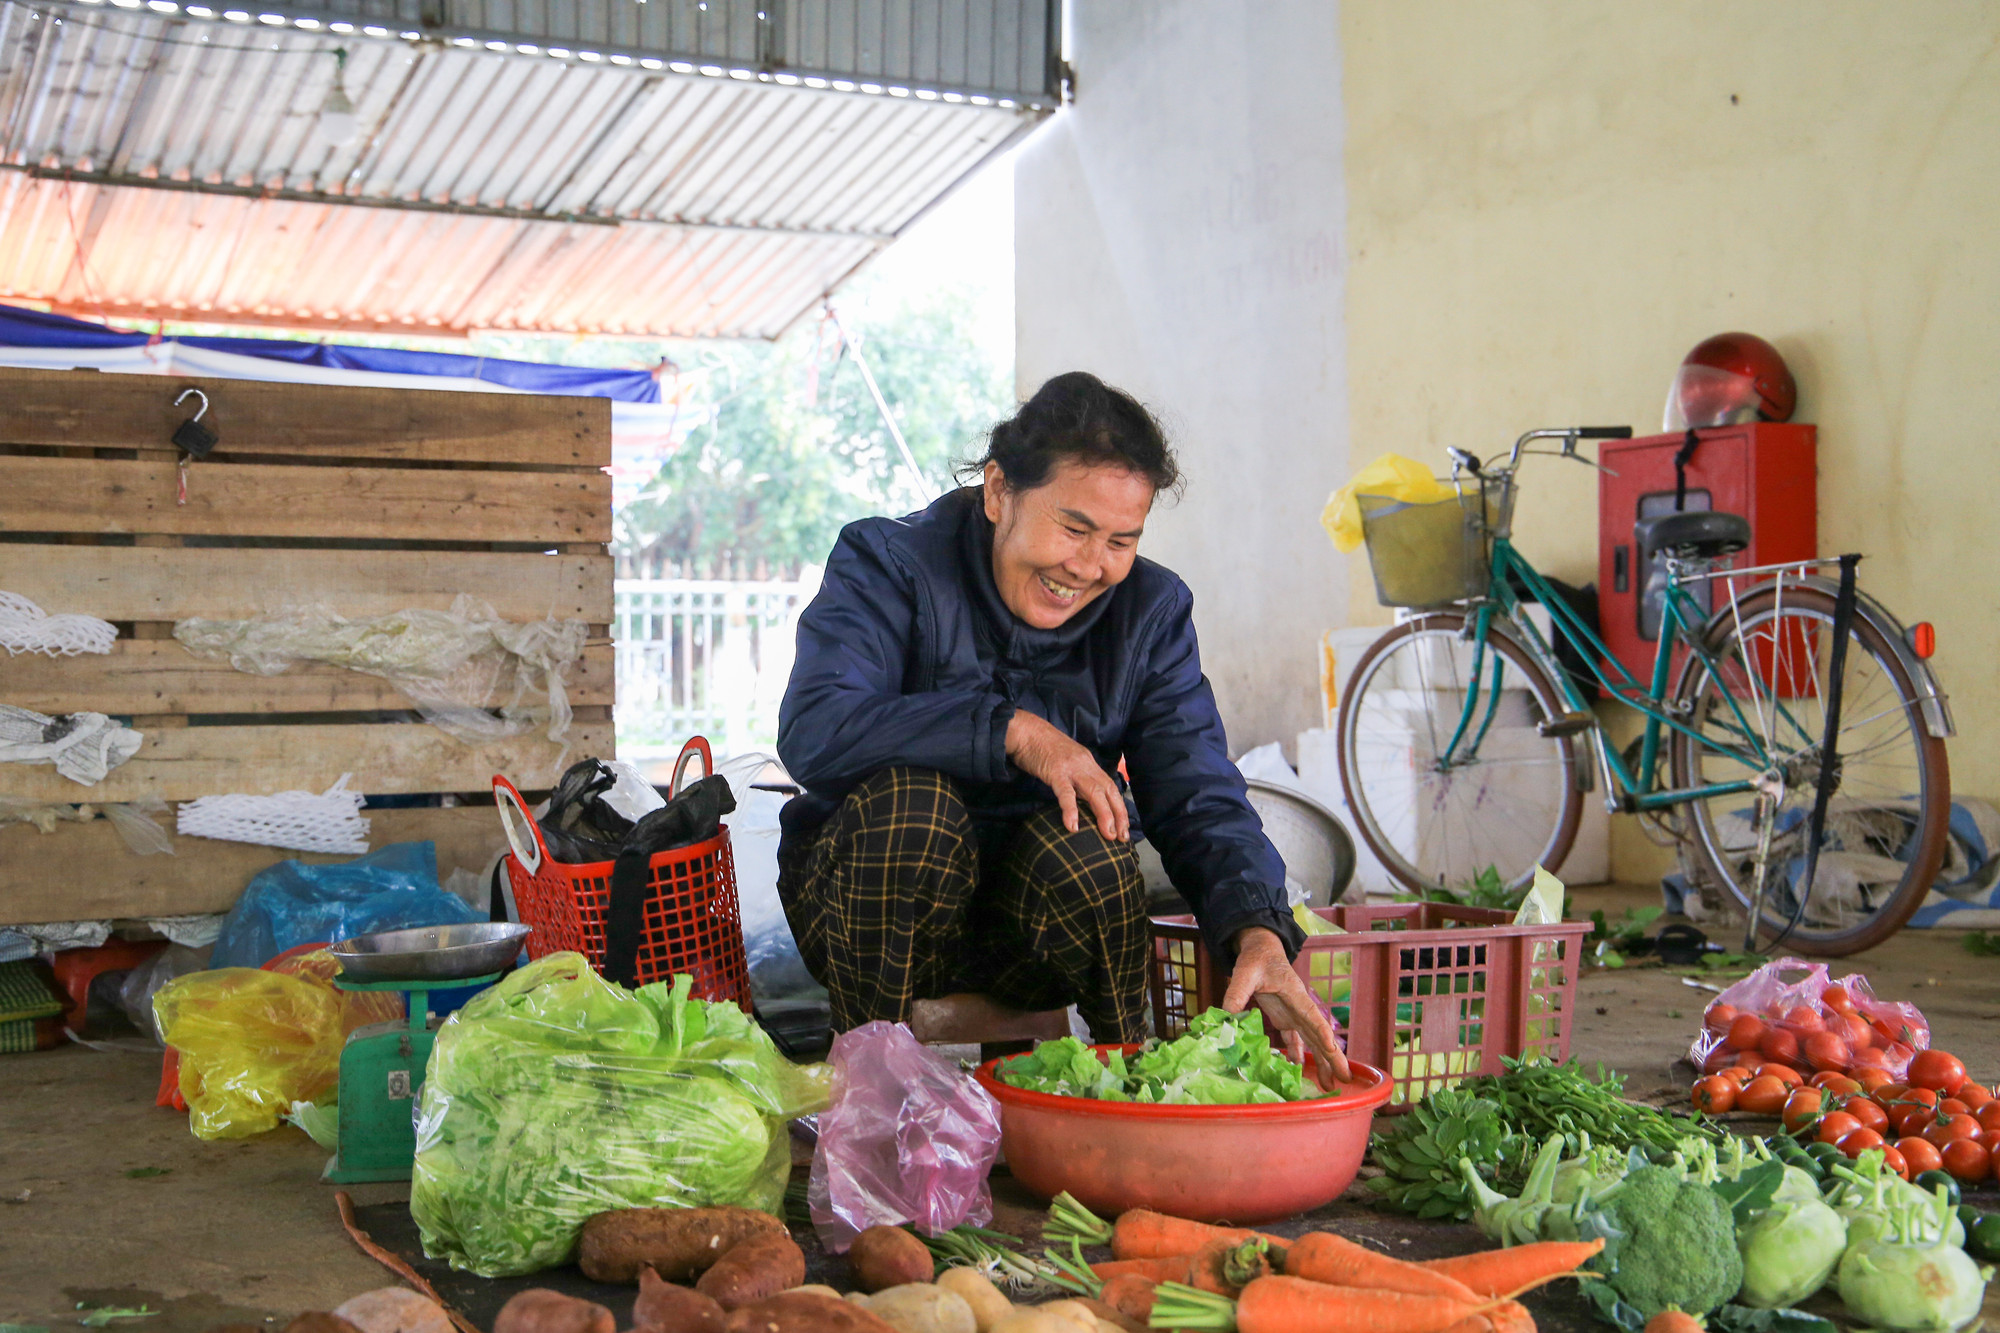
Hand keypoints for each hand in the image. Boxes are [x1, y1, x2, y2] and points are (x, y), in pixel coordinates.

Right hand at [1006, 710, 1128, 841]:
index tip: (1124, 827)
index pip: (1110, 787)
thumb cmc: (1042, 747)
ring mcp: (1071, 768)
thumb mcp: (1066, 760)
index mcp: (1088, 763)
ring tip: (1108, 834)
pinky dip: (1071, 809)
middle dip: (1118, 814)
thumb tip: (1082, 798)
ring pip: (1094, 792)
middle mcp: (1085, 765)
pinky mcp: (1055, 771)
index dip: (1119, 808)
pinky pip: (1065, 792)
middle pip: (1108, 790)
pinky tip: (1073, 826)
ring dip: (1104, 814)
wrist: (1025, 730)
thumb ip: (1076, 776)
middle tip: (1122, 837)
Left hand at [1223, 926, 1350, 1088]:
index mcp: (1295, 995)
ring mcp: (1294, 1014)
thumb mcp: (1245, 972)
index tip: (1331, 1048)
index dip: (1322, 1032)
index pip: (1312, 1016)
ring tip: (1329, 1085)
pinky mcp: (1285, 1017)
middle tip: (1346, 1078)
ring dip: (1320, 1062)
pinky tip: (1299, 1069)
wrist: (1260, 950)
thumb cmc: (1257, 958)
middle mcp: (1300, 1008)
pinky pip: (1295, 1039)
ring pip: (1312, 1041)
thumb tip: (1225, 1016)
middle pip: (1320, 1035)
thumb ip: (1236, 993)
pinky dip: (1298, 1054)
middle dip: (1333, 1057)